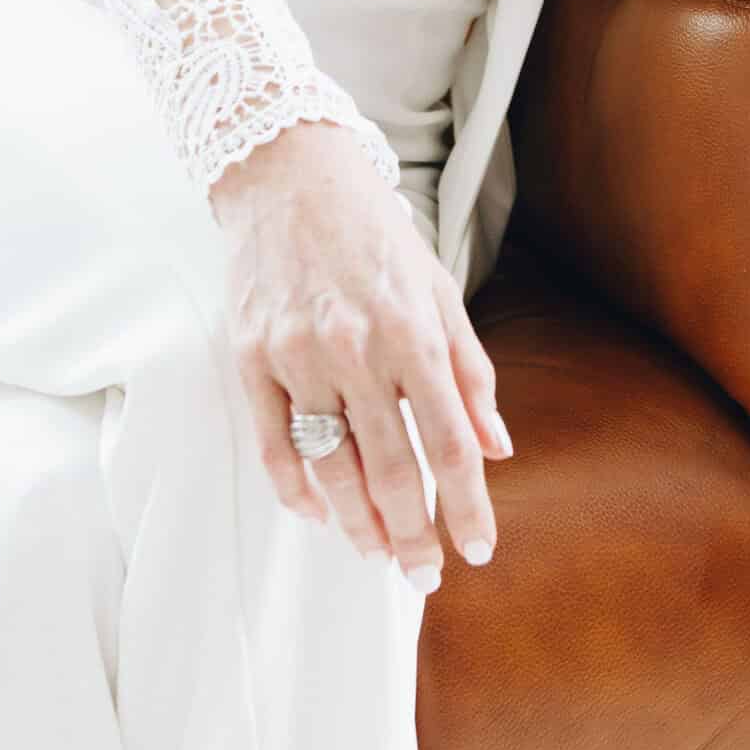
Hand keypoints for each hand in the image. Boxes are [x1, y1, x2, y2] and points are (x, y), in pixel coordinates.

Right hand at [208, 119, 511, 588]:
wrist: (290, 173)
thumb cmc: (375, 232)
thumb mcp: (438, 289)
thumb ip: (469, 372)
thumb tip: (498, 449)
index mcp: (414, 330)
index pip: (450, 441)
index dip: (468, 505)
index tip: (476, 550)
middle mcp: (357, 346)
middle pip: (393, 467)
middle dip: (413, 534)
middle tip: (424, 575)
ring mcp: (298, 354)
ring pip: (332, 467)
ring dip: (358, 524)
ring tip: (377, 553)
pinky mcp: (251, 356)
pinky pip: (275, 444)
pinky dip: (299, 490)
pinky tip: (321, 513)